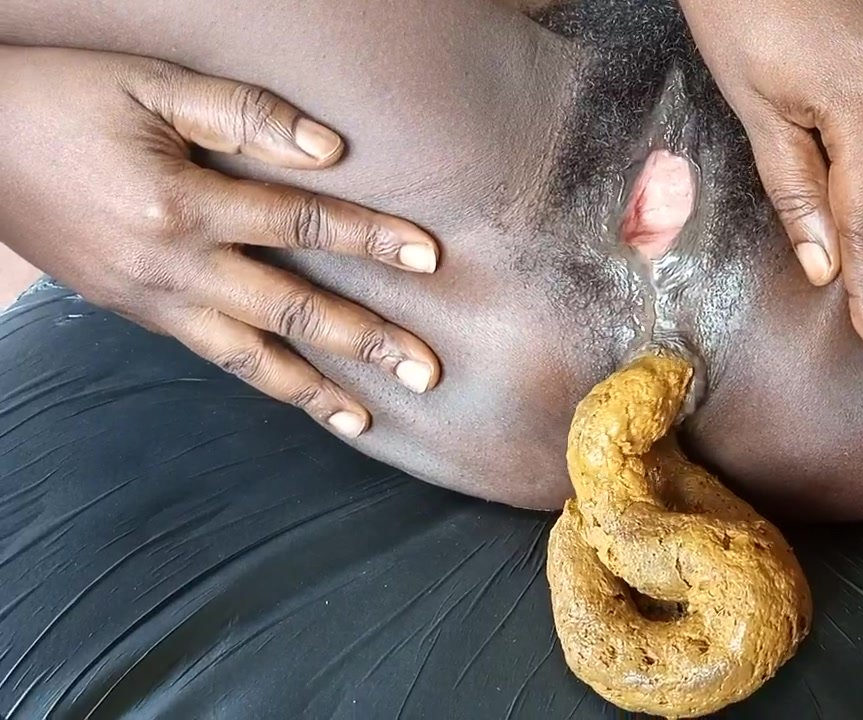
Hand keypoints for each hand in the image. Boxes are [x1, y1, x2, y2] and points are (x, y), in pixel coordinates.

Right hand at [0, 46, 441, 437]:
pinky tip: (297, 395)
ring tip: (368, 421)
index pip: (303, 224)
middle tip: (428, 373)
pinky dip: (260, 380)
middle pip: (290, 313)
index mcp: (182, 207)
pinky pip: (212, 356)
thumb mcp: (148, 85)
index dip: (372, 240)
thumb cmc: (61, 100)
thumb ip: (242, 115)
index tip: (431, 259)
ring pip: (248, 360)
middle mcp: (172, 268)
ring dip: (314, 392)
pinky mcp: (134, 314)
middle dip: (365, 344)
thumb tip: (329, 151)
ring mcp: (151, 301)